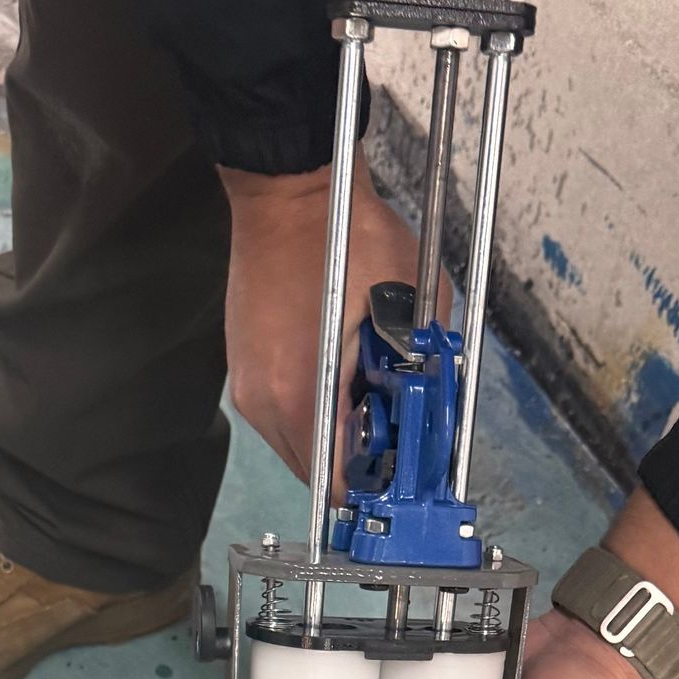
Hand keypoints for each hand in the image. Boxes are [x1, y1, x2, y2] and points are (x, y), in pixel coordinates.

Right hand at [220, 157, 445, 495]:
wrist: (289, 190)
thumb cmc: (349, 232)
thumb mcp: (413, 302)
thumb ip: (427, 370)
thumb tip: (434, 417)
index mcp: (304, 395)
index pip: (339, 487)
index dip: (379, 485)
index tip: (405, 469)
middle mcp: (266, 404)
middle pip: (319, 475)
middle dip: (360, 460)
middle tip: (395, 426)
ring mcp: (249, 389)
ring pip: (301, 449)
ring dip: (338, 435)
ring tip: (369, 393)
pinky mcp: (244, 373)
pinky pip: (285, 417)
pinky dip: (316, 410)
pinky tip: (342, 376)